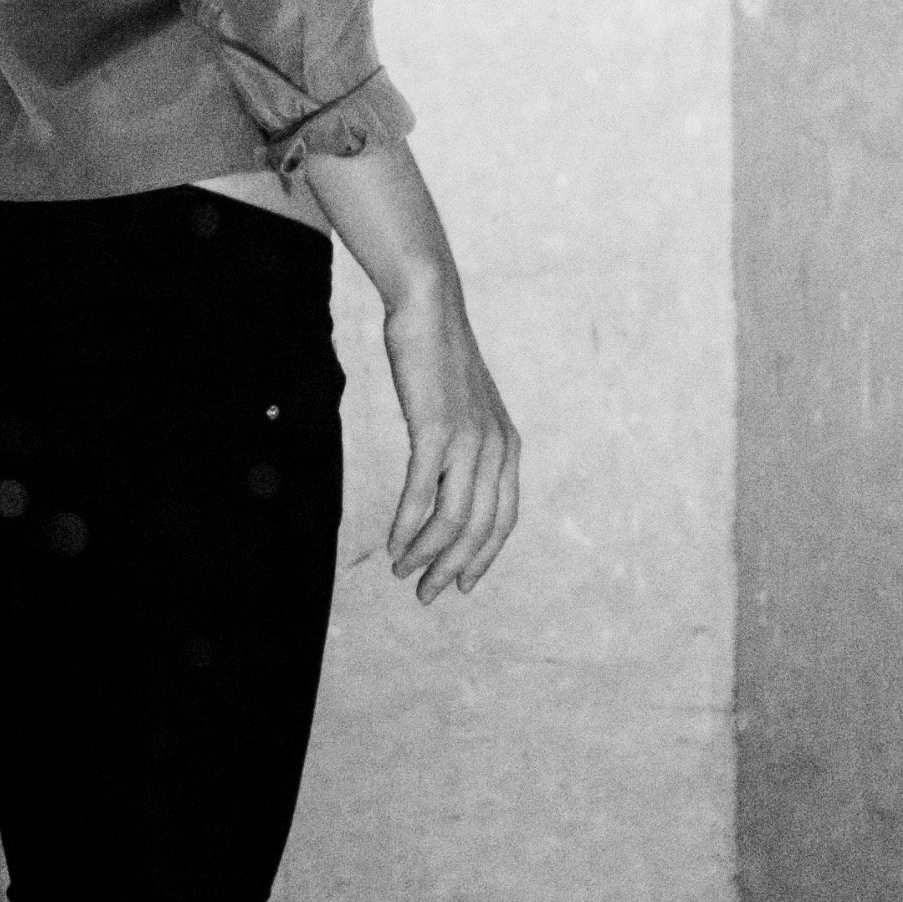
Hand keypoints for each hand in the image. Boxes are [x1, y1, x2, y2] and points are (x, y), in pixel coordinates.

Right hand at [379, 274, 520, 603]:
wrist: (429, 307)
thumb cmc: (439, 357)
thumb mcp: (463, 407)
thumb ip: (463, 446)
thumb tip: (445, 484)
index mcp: (508, 445)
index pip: (504, 519)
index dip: (483, 557)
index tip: (460, 583)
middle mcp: (496, 447)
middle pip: (479, 528)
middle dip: (452, 567)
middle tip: (426, 593)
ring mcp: (468, 438)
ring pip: (452, 517)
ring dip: (426, 553)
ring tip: (403, 571)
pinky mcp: (435, 428)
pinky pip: (422, 492)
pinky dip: (408, 525)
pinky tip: (394, 543)